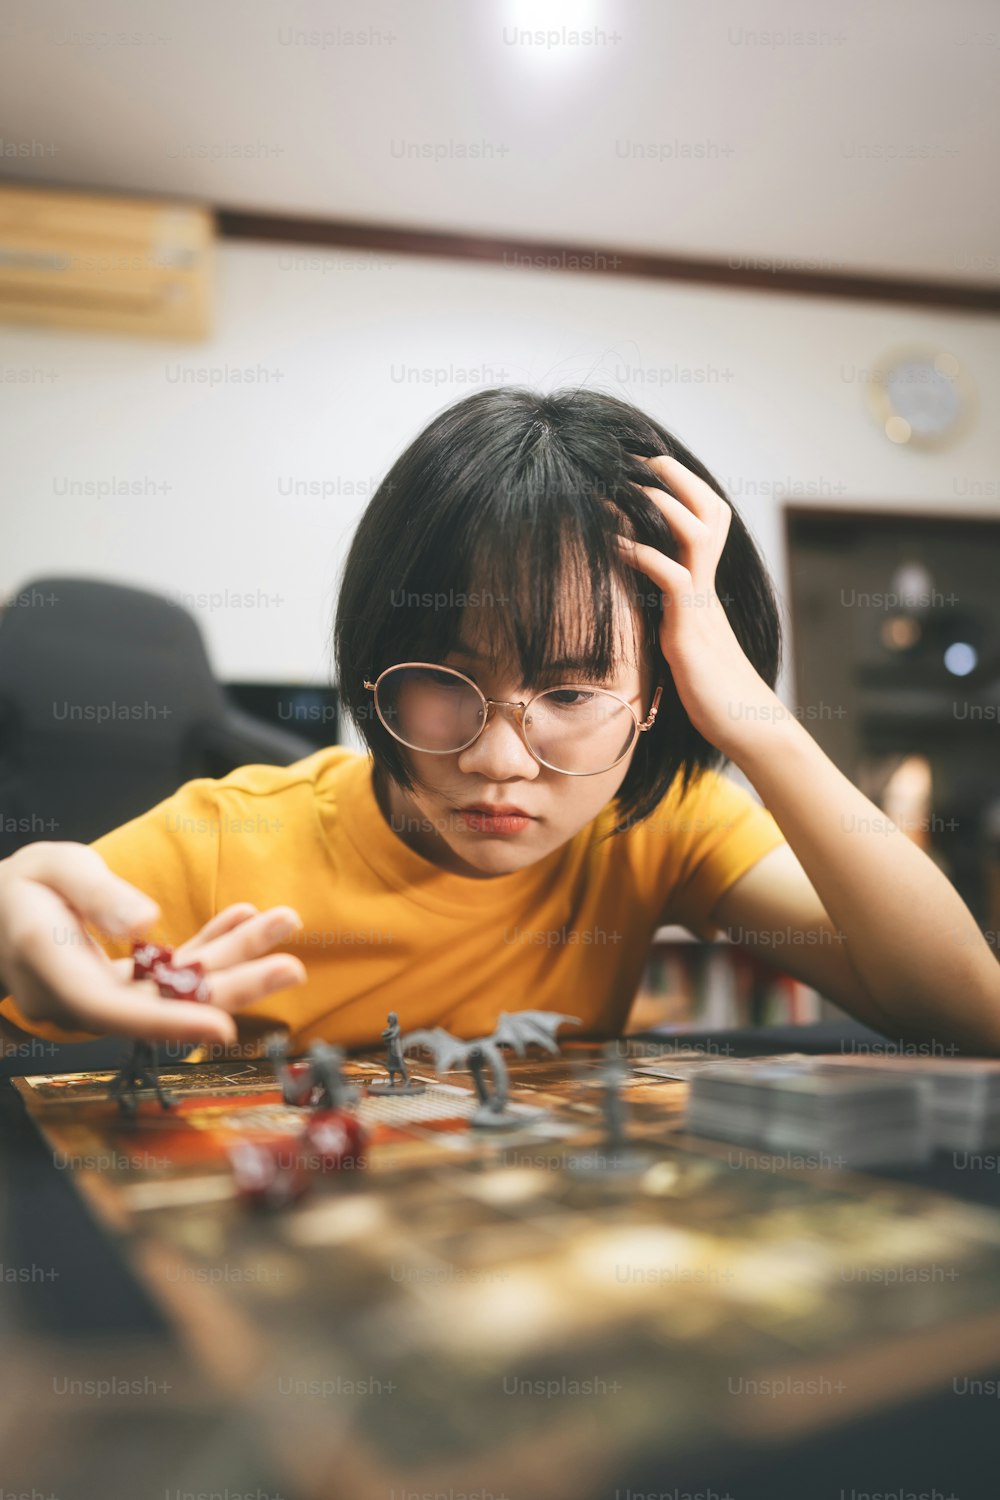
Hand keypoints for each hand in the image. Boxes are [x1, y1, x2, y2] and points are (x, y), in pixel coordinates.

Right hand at [0, 842, 306, 1043]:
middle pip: (163, 1003)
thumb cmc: (21, 887)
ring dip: (234, 959)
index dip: (170, 1022)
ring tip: (285, 926)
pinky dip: (209, 946)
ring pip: (176, 988)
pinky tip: (245, 919)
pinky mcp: (120, 987)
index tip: (223, 1026)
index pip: (115, 1009)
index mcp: (54, 972)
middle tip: (291, 967)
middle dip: (232, 986)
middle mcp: (81, 998)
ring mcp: (104, 997)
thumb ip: (96, 895)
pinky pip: (170, 974)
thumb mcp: (54, 870)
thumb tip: (146, 922)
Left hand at [615, 453, 779, 756]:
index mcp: (705, 589)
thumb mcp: (683, 647)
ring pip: (694, 533)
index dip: (684, 489)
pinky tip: (614, 547)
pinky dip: (642, 556)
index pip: (708, 521)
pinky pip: (671, 578)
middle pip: (709, 511)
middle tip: (642, 455)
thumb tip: (637, 612)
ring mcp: (701, 606)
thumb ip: (667, 622)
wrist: (747, 730)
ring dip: (661, 504)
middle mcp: (707, 588)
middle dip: (677, 478)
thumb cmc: (712, 696)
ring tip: (627, 486)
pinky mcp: (690, 631)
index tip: (648, 468)